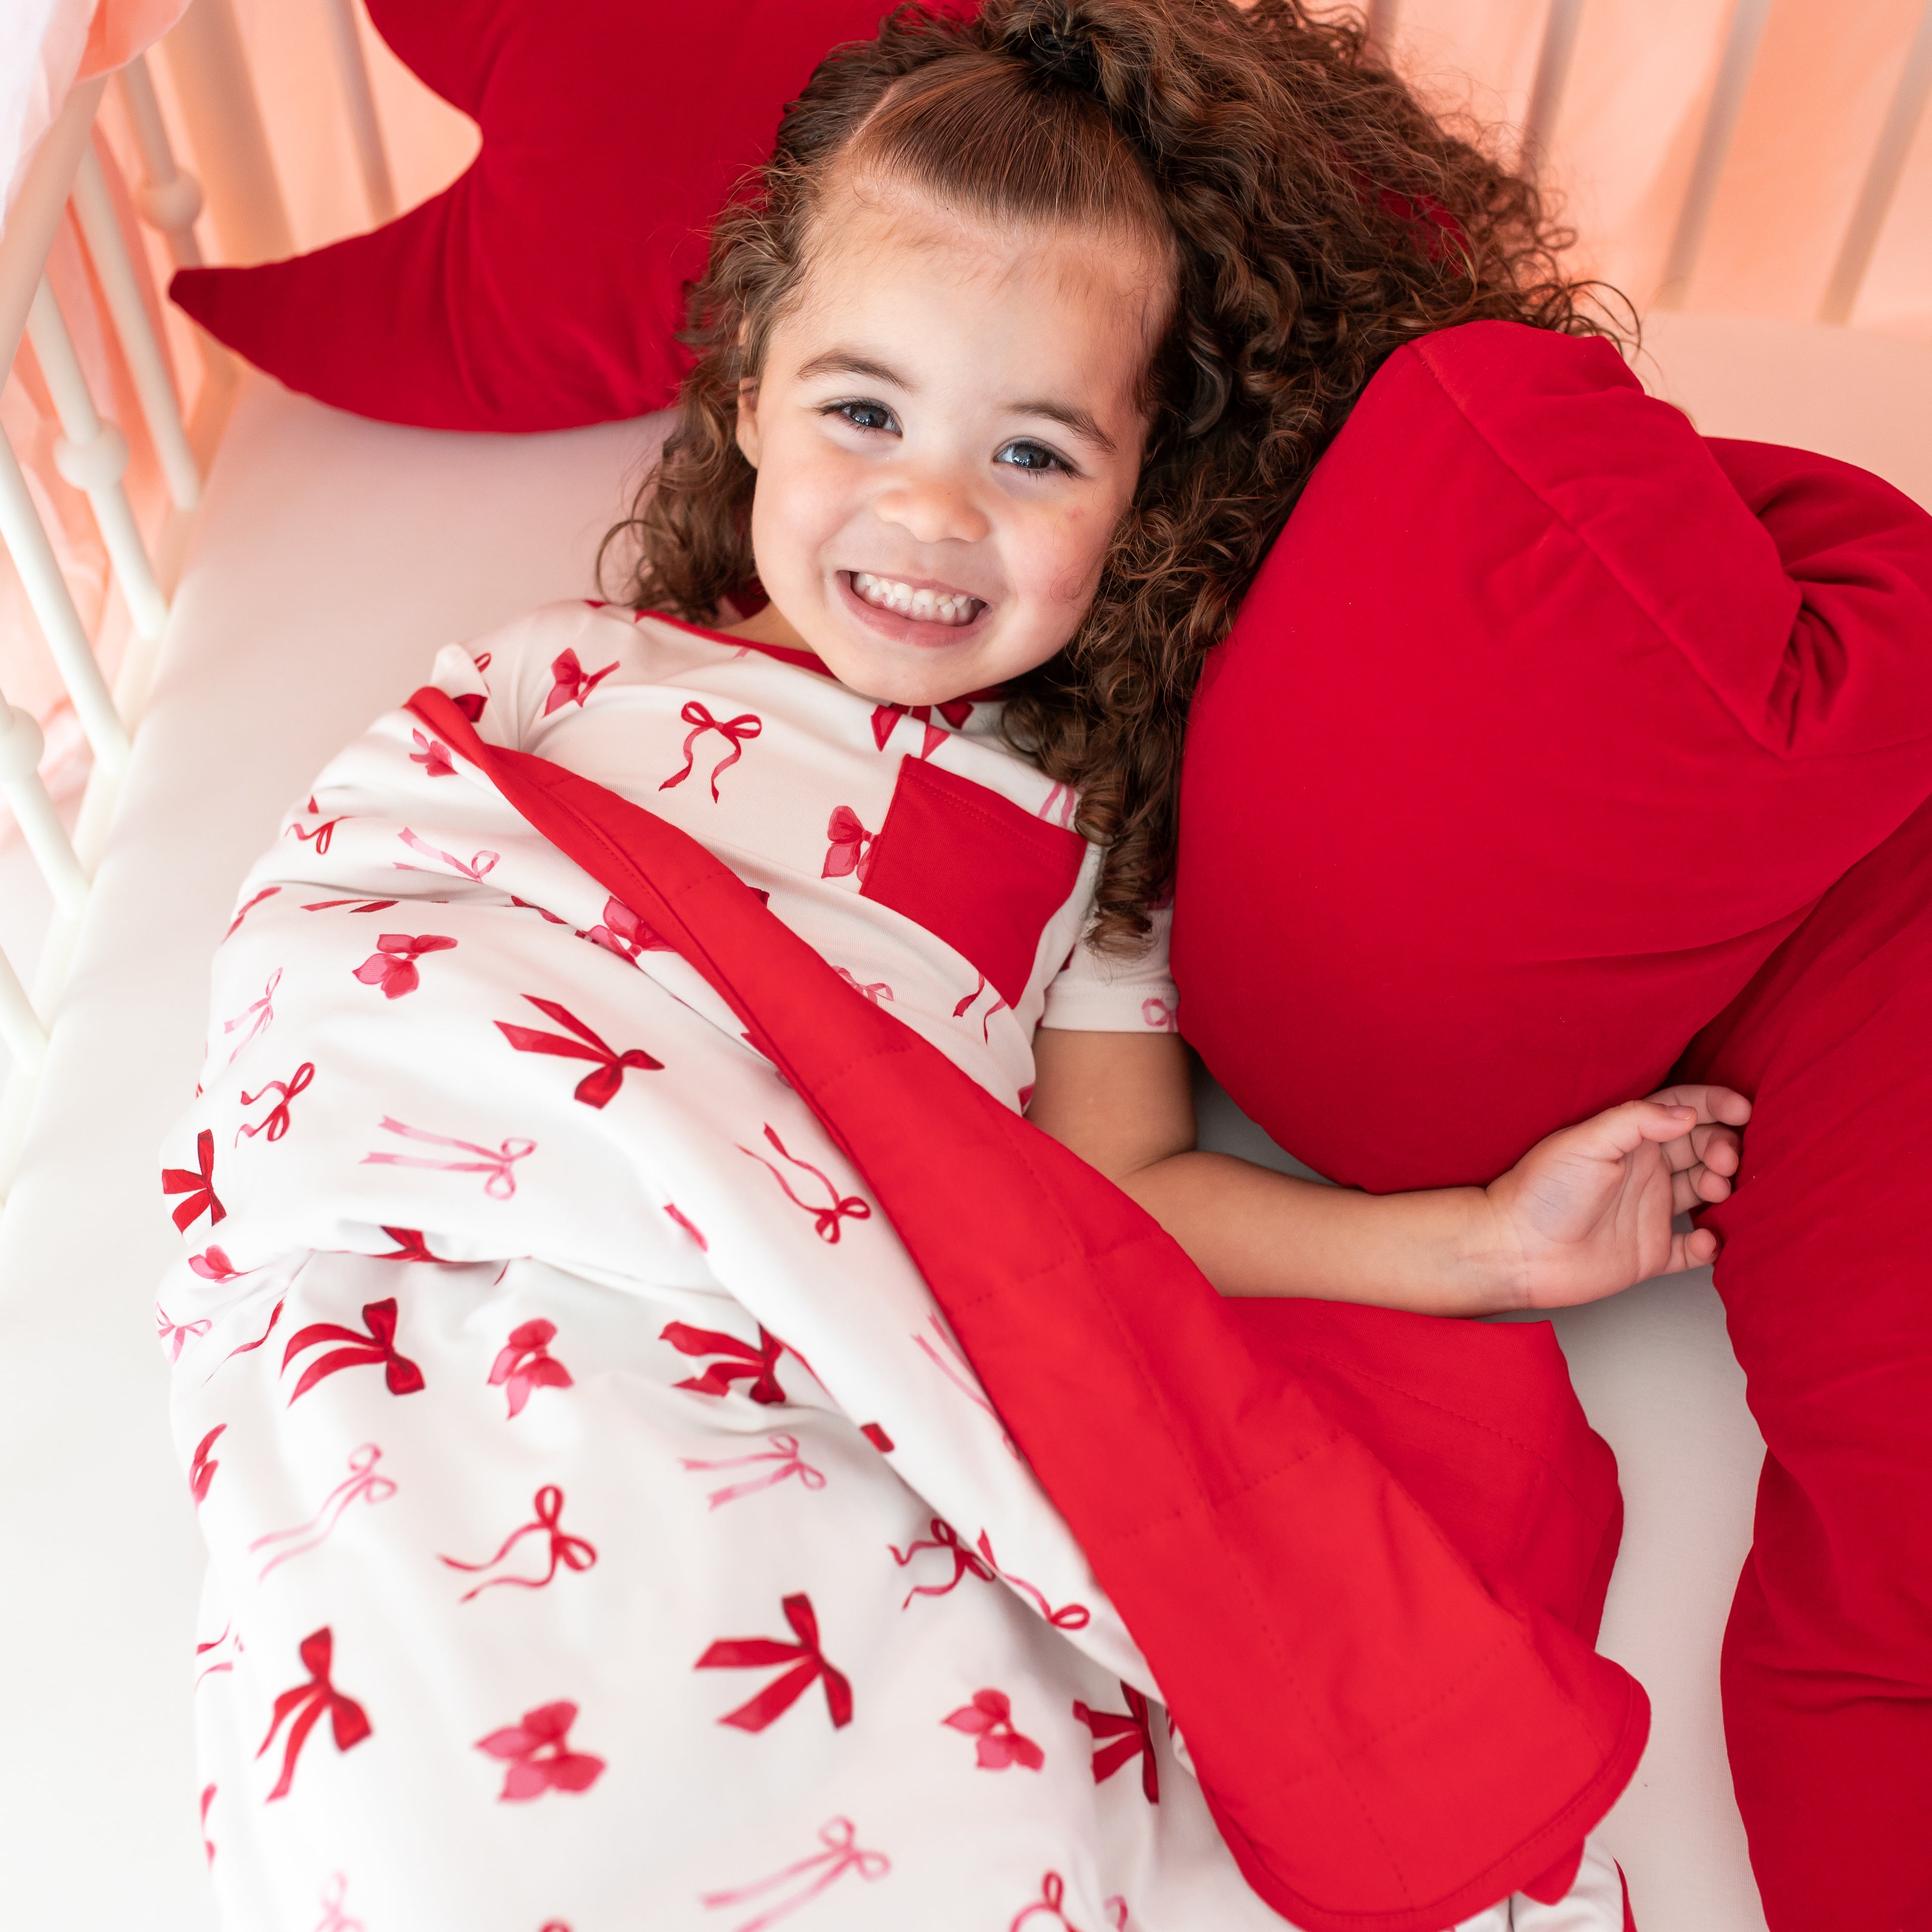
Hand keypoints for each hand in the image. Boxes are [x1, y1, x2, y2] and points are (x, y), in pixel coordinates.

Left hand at [1484, 1084, 1751, 1309]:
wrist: (1515, 1249)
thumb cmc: (1541, 1191)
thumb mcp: (1585, 1142)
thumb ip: (1636, 1122)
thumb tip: (1686, 1112)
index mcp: (1628, 1139)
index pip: (1681, 1110)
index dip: (1715, 1105)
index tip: (1744, 1109)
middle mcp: (1644, 1171)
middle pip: (1702, 1147)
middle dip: (1724, 1146)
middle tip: (1724, 1159)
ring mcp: (1649, 1211)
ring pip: (1706, 1193)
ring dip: (1721, 1188)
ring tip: (1715, 1189)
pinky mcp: (1651, 1253)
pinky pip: (1694, 1249)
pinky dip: (1710, 1245)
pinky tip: (1704, 1239)